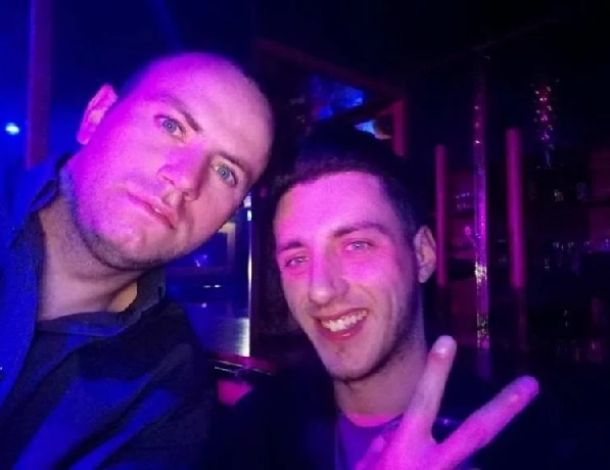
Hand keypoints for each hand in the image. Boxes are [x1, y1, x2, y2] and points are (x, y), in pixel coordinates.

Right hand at [358, 336, 538, 469]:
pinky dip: (445, 466)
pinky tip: (417, 463)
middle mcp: (435, 466)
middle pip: (476, 432)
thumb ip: (388, 442)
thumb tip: (404, 427)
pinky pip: (457, 469)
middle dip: (505, 408)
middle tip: (532, 384)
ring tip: (431, 457)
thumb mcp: (368, 466)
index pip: (422, 402)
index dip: (435, 372)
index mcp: (406, 451)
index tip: (447, 341)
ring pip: (464, 460)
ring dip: (447, 460)